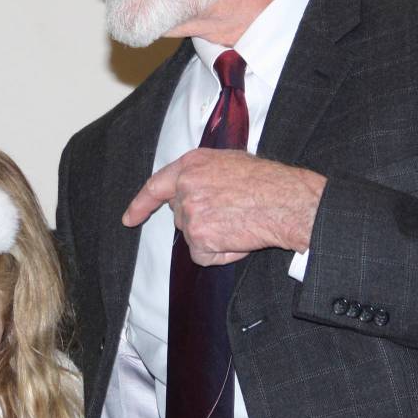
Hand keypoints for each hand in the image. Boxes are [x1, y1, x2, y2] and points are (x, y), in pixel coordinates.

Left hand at [122, 149, 326, 265]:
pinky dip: (220, 255)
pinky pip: (202, 256)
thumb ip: (203, 173)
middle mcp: (186, 186)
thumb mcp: (230, 161)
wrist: (287, 201)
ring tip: (240, 222)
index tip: (130, 218)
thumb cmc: (268, 182)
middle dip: (201, 220)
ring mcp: (190, 212)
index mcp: (191, 165)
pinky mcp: (200, 237)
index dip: (141, 205)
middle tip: (232, 213)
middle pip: (180, 215)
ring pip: (192, 236)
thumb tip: (195, 185)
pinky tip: (239, 239)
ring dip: (214, 237)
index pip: (156, 186)